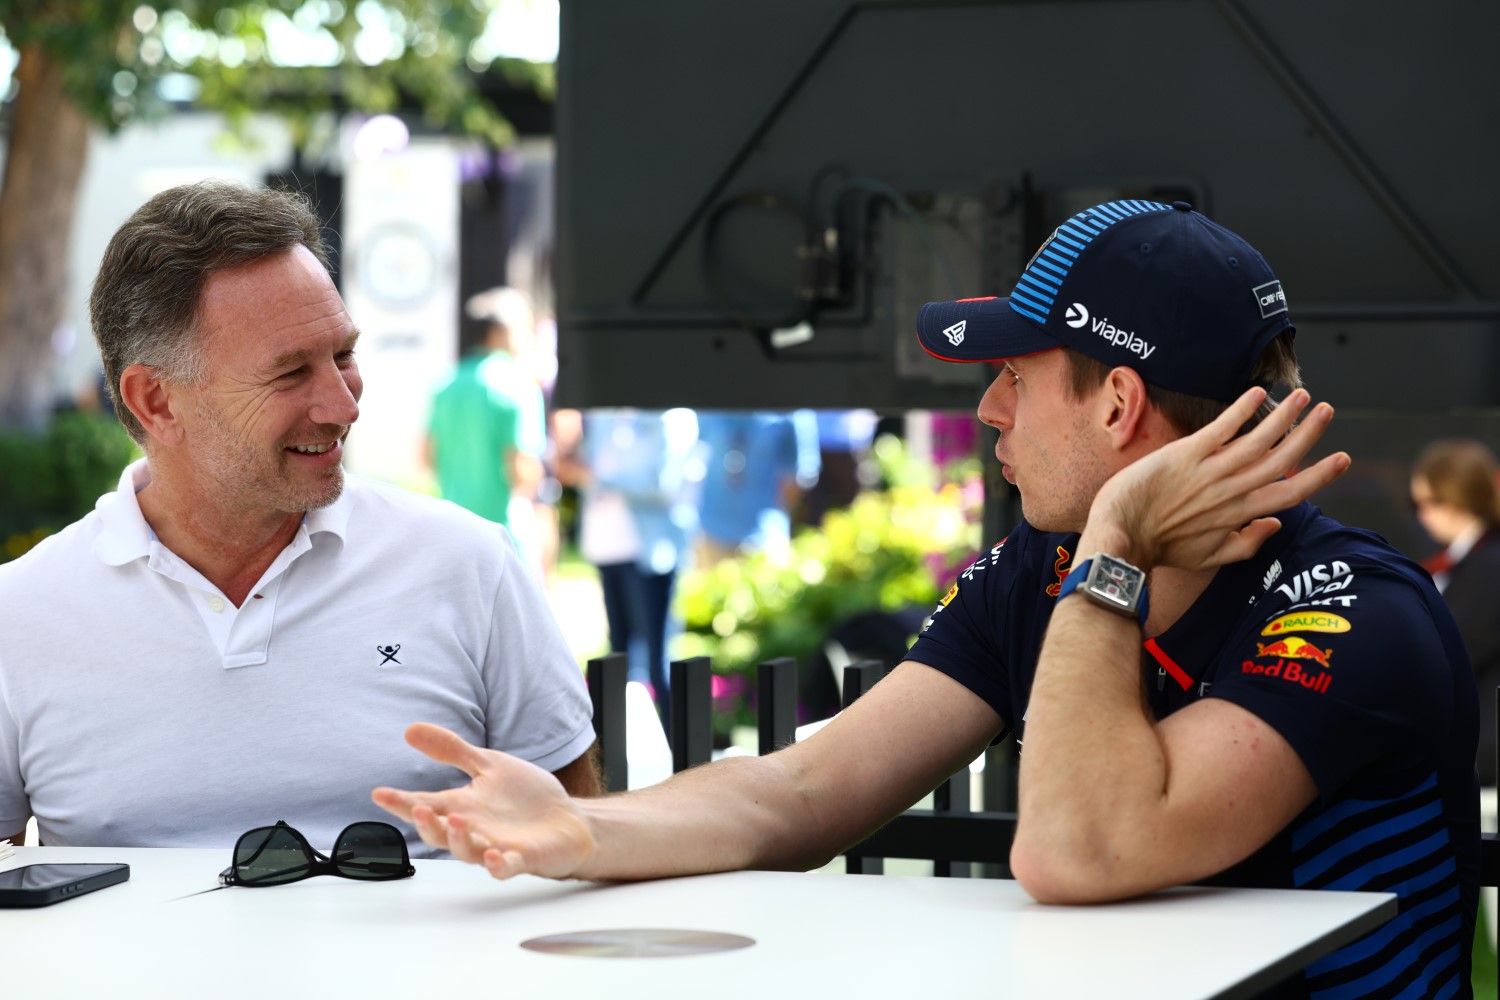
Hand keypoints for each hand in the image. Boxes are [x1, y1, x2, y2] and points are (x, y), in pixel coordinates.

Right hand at [371, 723, 595, 879]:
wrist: (567, 819)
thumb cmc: (525, 798)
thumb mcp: (488, 765)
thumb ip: (452, 751)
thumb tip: (410, 730)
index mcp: (463, 806)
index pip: (426, 804)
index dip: (401, 801)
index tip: (380, 793)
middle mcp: (474, 830)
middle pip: (441, 833)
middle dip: (427, 823)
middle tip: (418, 808)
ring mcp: (496, 846)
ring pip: (468, 852)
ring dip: (459, 839)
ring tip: (457, 821)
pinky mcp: (522, 859)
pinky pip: (506, 867)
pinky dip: (499, 865)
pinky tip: (495, 856)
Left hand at [1082, 388, 1349, 570]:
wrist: (1121, 536)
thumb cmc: (1162, 548)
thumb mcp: (1210, 557)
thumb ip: (1247, 543)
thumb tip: (1275, 524)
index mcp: (1240, 514)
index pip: (1291, 493)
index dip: (1320, 475)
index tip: (1342, 457)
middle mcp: (1232, 490)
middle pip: (1282, 459)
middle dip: (1308, 433)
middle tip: (1326, 411)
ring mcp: (1211, 470)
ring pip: (1258, 440)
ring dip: (1283, 416)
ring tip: (1302, 396)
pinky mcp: (1187, 453)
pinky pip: (1222, 427)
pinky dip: (1242, 410)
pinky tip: (1257, 393)